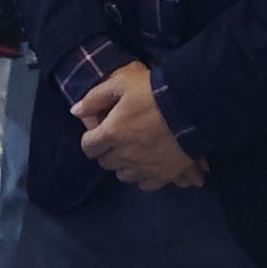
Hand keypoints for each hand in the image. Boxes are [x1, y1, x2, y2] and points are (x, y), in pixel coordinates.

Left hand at [71, 61, 205, 191]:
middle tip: (117, 138)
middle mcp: (124, 155)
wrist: (192, 106)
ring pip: (123, 175)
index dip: (91, 140)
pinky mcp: (163, 175)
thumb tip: (75, 112)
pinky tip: (148, 163)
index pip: (88, 147)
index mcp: (111, 133)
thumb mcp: (121, 83)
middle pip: (105, 163)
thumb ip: (95, 98)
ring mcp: (144, 167)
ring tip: (133, 150)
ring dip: (123, 164)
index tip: (99, 133)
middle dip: (107, 151)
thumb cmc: (153, 91)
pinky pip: (144, 184)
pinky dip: (143, 175)